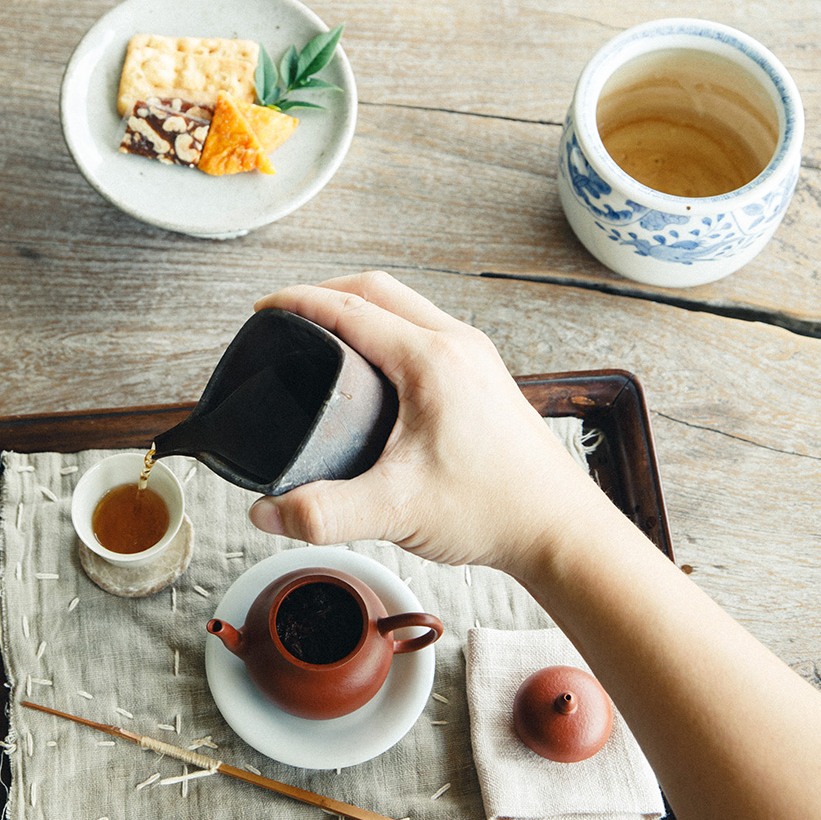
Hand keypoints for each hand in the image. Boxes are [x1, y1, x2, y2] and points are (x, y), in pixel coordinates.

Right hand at [248, 272, 602, 579]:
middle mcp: (457, 345)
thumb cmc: (494, 509)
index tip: (263, 310)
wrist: (557, 529)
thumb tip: (265, 513)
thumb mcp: (395, 511)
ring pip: (406, 307)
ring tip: (322, 334)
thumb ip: (322, 513)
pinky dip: (388, 329)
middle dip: (325, 292)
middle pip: (378, 290)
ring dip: (360, 307)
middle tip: (286, 316)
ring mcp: (475, 358)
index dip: (298, 302)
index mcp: (432, 360)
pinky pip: (426, 331)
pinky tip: (373, 368)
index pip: (350, 308)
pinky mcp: (483, 378)